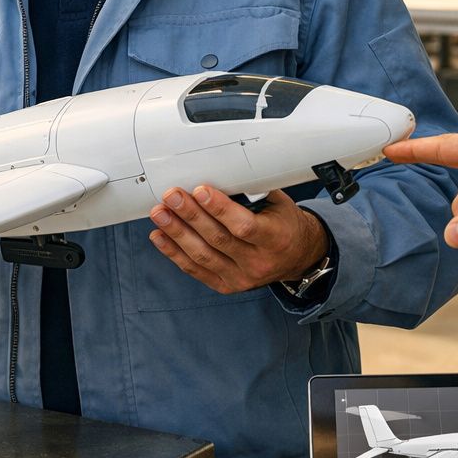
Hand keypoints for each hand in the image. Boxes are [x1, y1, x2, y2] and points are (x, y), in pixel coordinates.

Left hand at [148, 186, 326, 293]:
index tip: (200, 190)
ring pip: (202, 256)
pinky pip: (196, 270)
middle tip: (171, 197)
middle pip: (218, 239)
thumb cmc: (284, 223)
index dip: (219, 209)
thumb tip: (221, 172)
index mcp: (276, 238)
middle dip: (190, 216)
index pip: (244, 225)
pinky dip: (174, 253)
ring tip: (160, 213)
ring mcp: (241, 278)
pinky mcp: (226, 286)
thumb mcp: (278, 203)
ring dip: (177, 233)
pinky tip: (160, 237)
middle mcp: (259, 262)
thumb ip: (253, 191)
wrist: (297, 256)